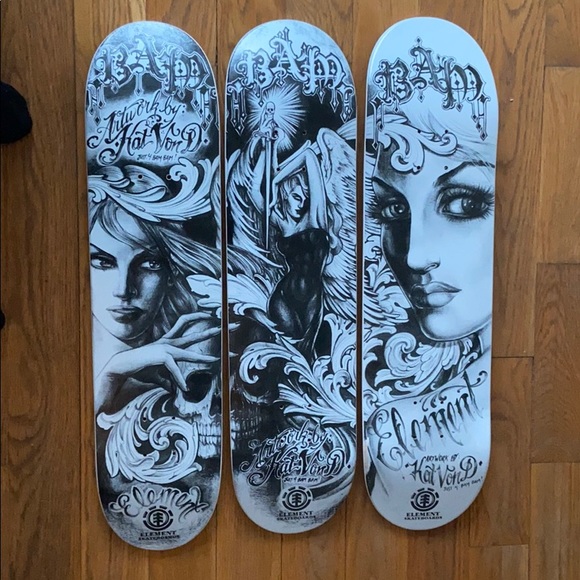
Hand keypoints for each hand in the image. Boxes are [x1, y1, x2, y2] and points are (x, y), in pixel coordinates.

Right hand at [95, 313, 222, 410]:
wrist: (121, 367)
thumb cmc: (139, 369)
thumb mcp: (157, 376)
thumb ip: (168, 380)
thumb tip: (174, 390)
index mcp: (170, 342)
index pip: (187, 327)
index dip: (200, 322)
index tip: (213, 321)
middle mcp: (170, 342)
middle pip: (194, 334)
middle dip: (212, 331)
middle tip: (228, 328)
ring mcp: (166, 348)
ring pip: (189, 353)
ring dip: (203, 358)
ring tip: (217, 360)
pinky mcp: (161, 356)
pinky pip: (174, 369)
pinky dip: (179, 380)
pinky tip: (184, 388)